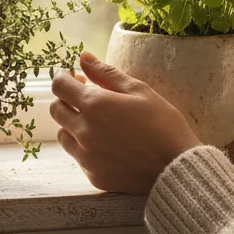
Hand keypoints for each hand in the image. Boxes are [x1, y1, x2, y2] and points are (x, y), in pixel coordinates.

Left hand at [49, 51, 199, 194]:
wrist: (177, 169)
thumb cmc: (164, 124)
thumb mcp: (138, 90)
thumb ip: (106, 73)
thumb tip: (83, 57)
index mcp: (94, 105)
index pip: (59, 87)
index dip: (63, 78)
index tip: (74, 78)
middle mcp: (84, 131)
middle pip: (56, 110)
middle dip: (66, 99)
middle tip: (85, 97)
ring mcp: (86, 156)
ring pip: (63, 134)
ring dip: (72, 124)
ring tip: (95, 122)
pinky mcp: (93, 176)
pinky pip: (78, 157)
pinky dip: (85, 147)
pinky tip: (106, 145)